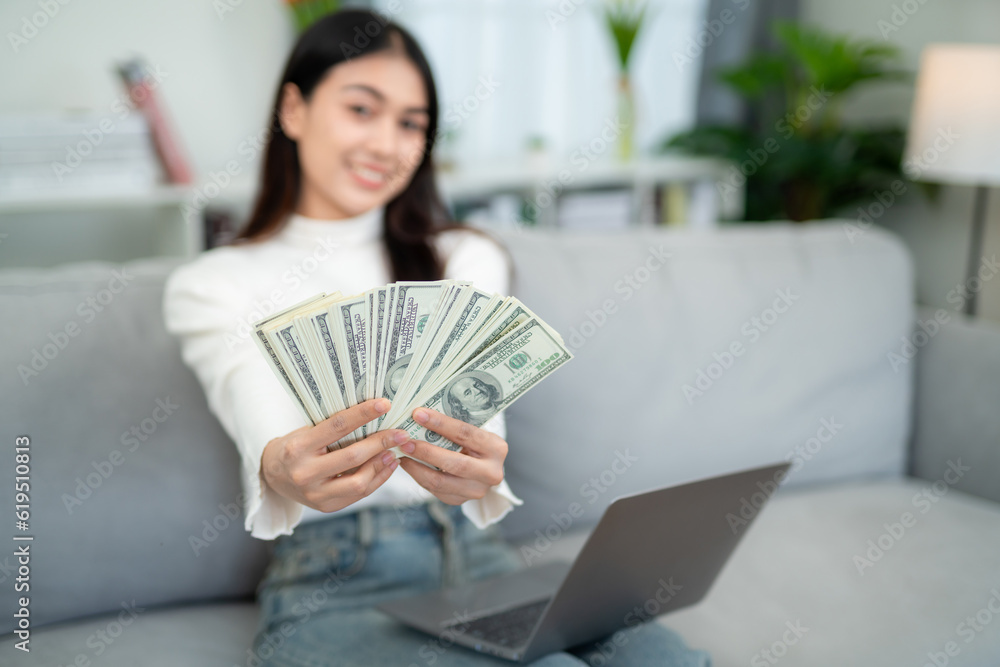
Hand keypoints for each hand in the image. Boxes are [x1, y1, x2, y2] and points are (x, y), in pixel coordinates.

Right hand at [261, 398, 410, 512]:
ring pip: (359, 481)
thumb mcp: (307, 432)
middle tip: (401, 432)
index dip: (363, 414)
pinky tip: (388, 464)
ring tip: (395, 450)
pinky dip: (378, 478)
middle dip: (381, 443)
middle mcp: (305, 473)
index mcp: (298, 448)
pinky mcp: (326, 507)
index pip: (337, 427)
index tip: (385, 404)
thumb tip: (375, 416)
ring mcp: (315, 494)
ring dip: (382, 464)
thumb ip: (334, 428)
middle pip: (352, 457)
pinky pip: (359, 494)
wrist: (273, 475)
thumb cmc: (295, 447)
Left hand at [397, 407, 507, 504]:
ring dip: (417, 467)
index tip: (418, 414)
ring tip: (402, 453)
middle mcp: (491, 473)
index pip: (465, 434)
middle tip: (405, 441)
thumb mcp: (473, 432)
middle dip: (426, 451)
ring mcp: (477, 490)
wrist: (484, 468)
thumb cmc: (474, 443)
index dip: (440, 424)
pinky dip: (418, 476)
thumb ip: (453, 426)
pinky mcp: (461, 500)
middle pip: (455, 463)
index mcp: (496, 448)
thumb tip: (420, 414)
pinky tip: (409, 464)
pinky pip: (434, 490)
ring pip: (440, 481)